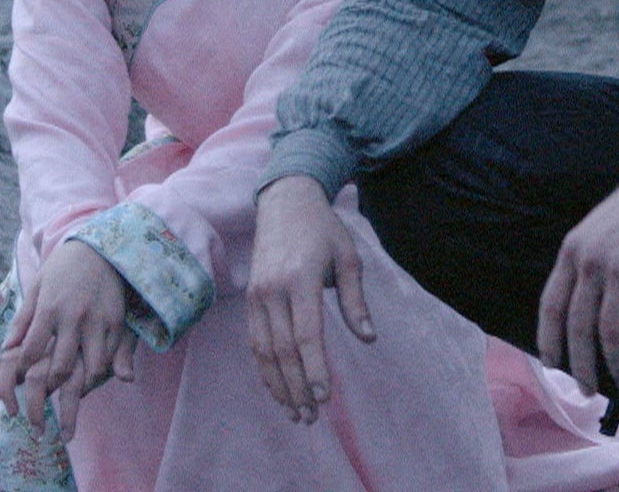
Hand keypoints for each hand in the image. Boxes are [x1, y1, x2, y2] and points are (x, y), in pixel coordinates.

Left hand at [0, 241, 137, 439]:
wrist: (100, 247)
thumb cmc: (63, 268)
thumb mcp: (38, 287)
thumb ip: (23, 319)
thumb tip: (5, 348)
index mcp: (49, 308)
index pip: (31, 350)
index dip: (22, 370)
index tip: (18, 379)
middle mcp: (73, 317)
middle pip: (59, 366)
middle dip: (49, 388)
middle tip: (43, 398)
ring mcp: (98, 321)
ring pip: (89, 367)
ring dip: (79, 386)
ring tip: (69, 395)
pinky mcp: (117, 322)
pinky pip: (111, 356)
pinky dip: (101, 372)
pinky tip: (92, 378)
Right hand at [246, 176, 375, 423]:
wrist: (284, 201)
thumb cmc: (323, 229)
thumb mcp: (348, 258)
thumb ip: (355, 300)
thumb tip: (368, 338)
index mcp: (300, 280)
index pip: (306, 335)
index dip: (315, 369)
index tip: (326, 397)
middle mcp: (273, 290)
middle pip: (282, 351)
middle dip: (297, 387)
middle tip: (311, 417)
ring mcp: (257, 296)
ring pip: (263, 351)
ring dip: (279, 385)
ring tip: (295, 413)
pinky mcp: (250, 299)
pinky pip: (255, 341)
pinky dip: (265, 369)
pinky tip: (278, 388)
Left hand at [537, 149, 618, 396]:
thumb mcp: (596, 229)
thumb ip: (585, 264)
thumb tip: (580, 310)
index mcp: (572, 250)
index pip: (551, 306)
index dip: (550, 341)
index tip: (553, 367)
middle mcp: (592, 261)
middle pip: (579, 328)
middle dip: (582, 367)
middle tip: (588, 392)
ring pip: (612, 334)